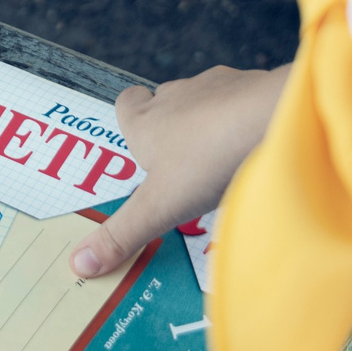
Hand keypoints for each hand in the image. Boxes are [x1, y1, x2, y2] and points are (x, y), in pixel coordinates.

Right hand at [72, 64, 289, 277]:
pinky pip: (247, 105)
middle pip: (167, 105)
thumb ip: (122, 235)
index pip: (126, 104)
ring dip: (211, 127)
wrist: (271, 118)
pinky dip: (247, 125)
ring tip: (222, 164)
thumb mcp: (158, 208)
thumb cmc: (207, 159)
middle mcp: (179, 96)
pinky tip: (257, 151)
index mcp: (147, 120)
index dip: (129, 120)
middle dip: (172, 130)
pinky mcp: (257, 87)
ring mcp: (220, 86)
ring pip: (207, 103)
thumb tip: (80, 263)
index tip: (138, 145)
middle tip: (182, 167)